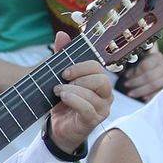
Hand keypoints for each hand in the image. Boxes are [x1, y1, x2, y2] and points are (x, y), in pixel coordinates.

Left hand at [44, 31, 113, 154]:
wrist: (57, 128)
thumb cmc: (62, 101)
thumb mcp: (60, 77)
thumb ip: (62, 56)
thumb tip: (62, 34)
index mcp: (99, 81)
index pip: (98, 67)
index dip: (81, 67)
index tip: (64, 71)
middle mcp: (105, 94)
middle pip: (101, 79)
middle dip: (80, 78)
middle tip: (61, 82)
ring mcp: (102, 109)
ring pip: (94, 94)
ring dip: (73, 90)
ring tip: (58, 92)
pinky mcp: (93, 121)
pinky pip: (88, 108)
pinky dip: (74, 101)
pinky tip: (63, 98)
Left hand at [118, 46, 162, 101]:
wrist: (157, 69)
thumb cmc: (145, 64)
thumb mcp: (139, 61)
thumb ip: (134, 66)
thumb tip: (127, 76)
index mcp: (156, 57)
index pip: (145, 66)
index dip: (135, 72)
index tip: (126, 76)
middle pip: (150, 76)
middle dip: (136, 82)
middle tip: (126, 85)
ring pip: (154, 85)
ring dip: (141, 90)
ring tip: (130, 93)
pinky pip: (159, 92)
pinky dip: (150, 96)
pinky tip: (143, 98)